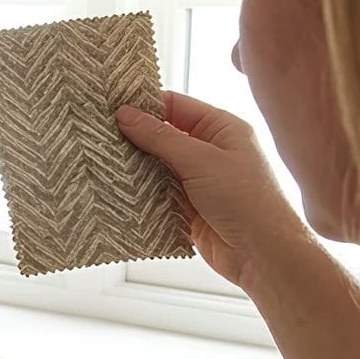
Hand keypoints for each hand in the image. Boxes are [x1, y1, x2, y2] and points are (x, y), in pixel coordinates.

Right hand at [116, 91, 313, 289]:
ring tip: (100, 159)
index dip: (144, 105)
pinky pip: (156, 191)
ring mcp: (197, 179)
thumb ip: (160, 137)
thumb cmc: (245, 200)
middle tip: (98, 134)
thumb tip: (125, 114)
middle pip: (163, 135)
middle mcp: (210, 150)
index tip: (110, 107)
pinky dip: (139, 190)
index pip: (176, 105)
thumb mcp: (201, 160)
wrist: (261, 253)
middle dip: (134, 136)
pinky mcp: (186, 205)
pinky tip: (115, 187)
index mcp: (222, 129)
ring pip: (156, 164)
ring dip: (134, 165)